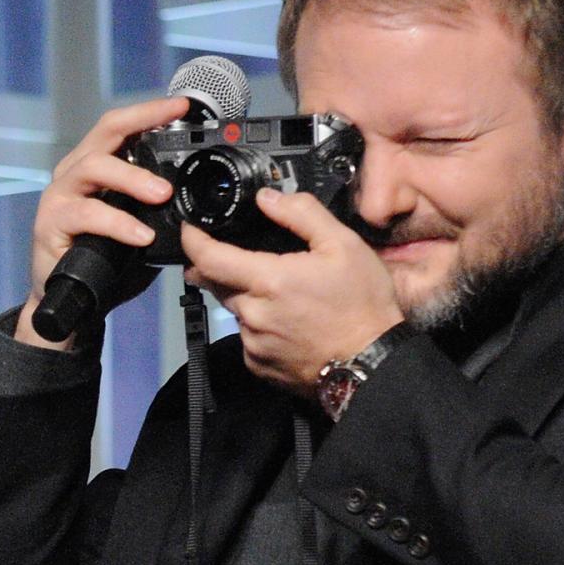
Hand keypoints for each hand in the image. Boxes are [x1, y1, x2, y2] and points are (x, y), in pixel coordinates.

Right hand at [15, 95, 191, 349]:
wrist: (73, 307)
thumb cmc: (108, 264)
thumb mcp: (142, 228)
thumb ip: (160, 209)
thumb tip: (201, 199)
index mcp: (96, 166)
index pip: (122, 127)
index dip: (151, 112)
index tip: (183, 105)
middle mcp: (74, 172)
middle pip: (106, 132)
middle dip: (143, 123)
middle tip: (178, 131)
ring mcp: (60, 195)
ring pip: (95, 167)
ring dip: (133, 177)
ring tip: (164, 194)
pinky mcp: (51, 223)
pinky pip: (87, 214)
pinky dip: (118, 223)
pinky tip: (142, 236)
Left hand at [178, 186, 403, 394]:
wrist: (373, 365)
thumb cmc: (363, 305)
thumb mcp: (343, 246)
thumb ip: (302, 214)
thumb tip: (267, 198)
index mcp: (268, 281)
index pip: (208, 257)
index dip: (192, 240)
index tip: (190, 229)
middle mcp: (252, 315)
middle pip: (218, 283)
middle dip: (224, 267)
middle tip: (250, 259)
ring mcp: (253, 344)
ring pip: (235, 311)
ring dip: (248, 298)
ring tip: (285, 296)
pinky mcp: (258, 366)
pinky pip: (247, 338)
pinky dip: (259, 326)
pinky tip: (288, 323)